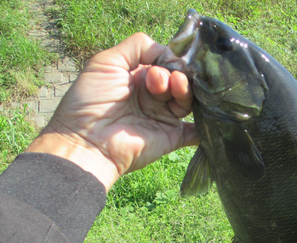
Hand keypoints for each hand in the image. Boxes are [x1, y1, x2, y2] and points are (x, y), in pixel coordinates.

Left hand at [25, 33, 196, 190]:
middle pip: (179, 78)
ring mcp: (163, 117)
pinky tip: (209, 115)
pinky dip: (205, 127)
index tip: (160, 63)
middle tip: (158, 80)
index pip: (165, 62)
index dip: (168, 59)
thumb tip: (168, 52)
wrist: (87, 141)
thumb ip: (138, 46)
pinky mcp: (171, 137)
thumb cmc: (91, 100)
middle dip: (175, 73)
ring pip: (189, 99)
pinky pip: (195, 133)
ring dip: (186, 89)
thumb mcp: (107, 61)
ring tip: (175, 86)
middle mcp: (153, 96)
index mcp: (139, 78)